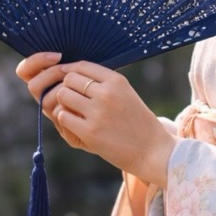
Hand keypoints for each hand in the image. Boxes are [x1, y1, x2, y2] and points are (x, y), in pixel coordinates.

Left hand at [15, 53, 173, 188]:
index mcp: (117, 81)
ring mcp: (98, 112)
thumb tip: (75, 73)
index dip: (70, 71)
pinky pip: (63, 116)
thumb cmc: (138, 122)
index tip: (67, 79)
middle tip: (71, 100)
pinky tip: (74, 124)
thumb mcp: (127, 94)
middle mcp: (107, 93)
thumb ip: (105, 83)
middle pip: (69, 79)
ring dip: (63, 103)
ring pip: (63, 95)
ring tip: (72, 111)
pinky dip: (64, 119)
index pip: (82, 66)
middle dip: (67, 88)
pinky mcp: (90, 132)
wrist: (152, 150)